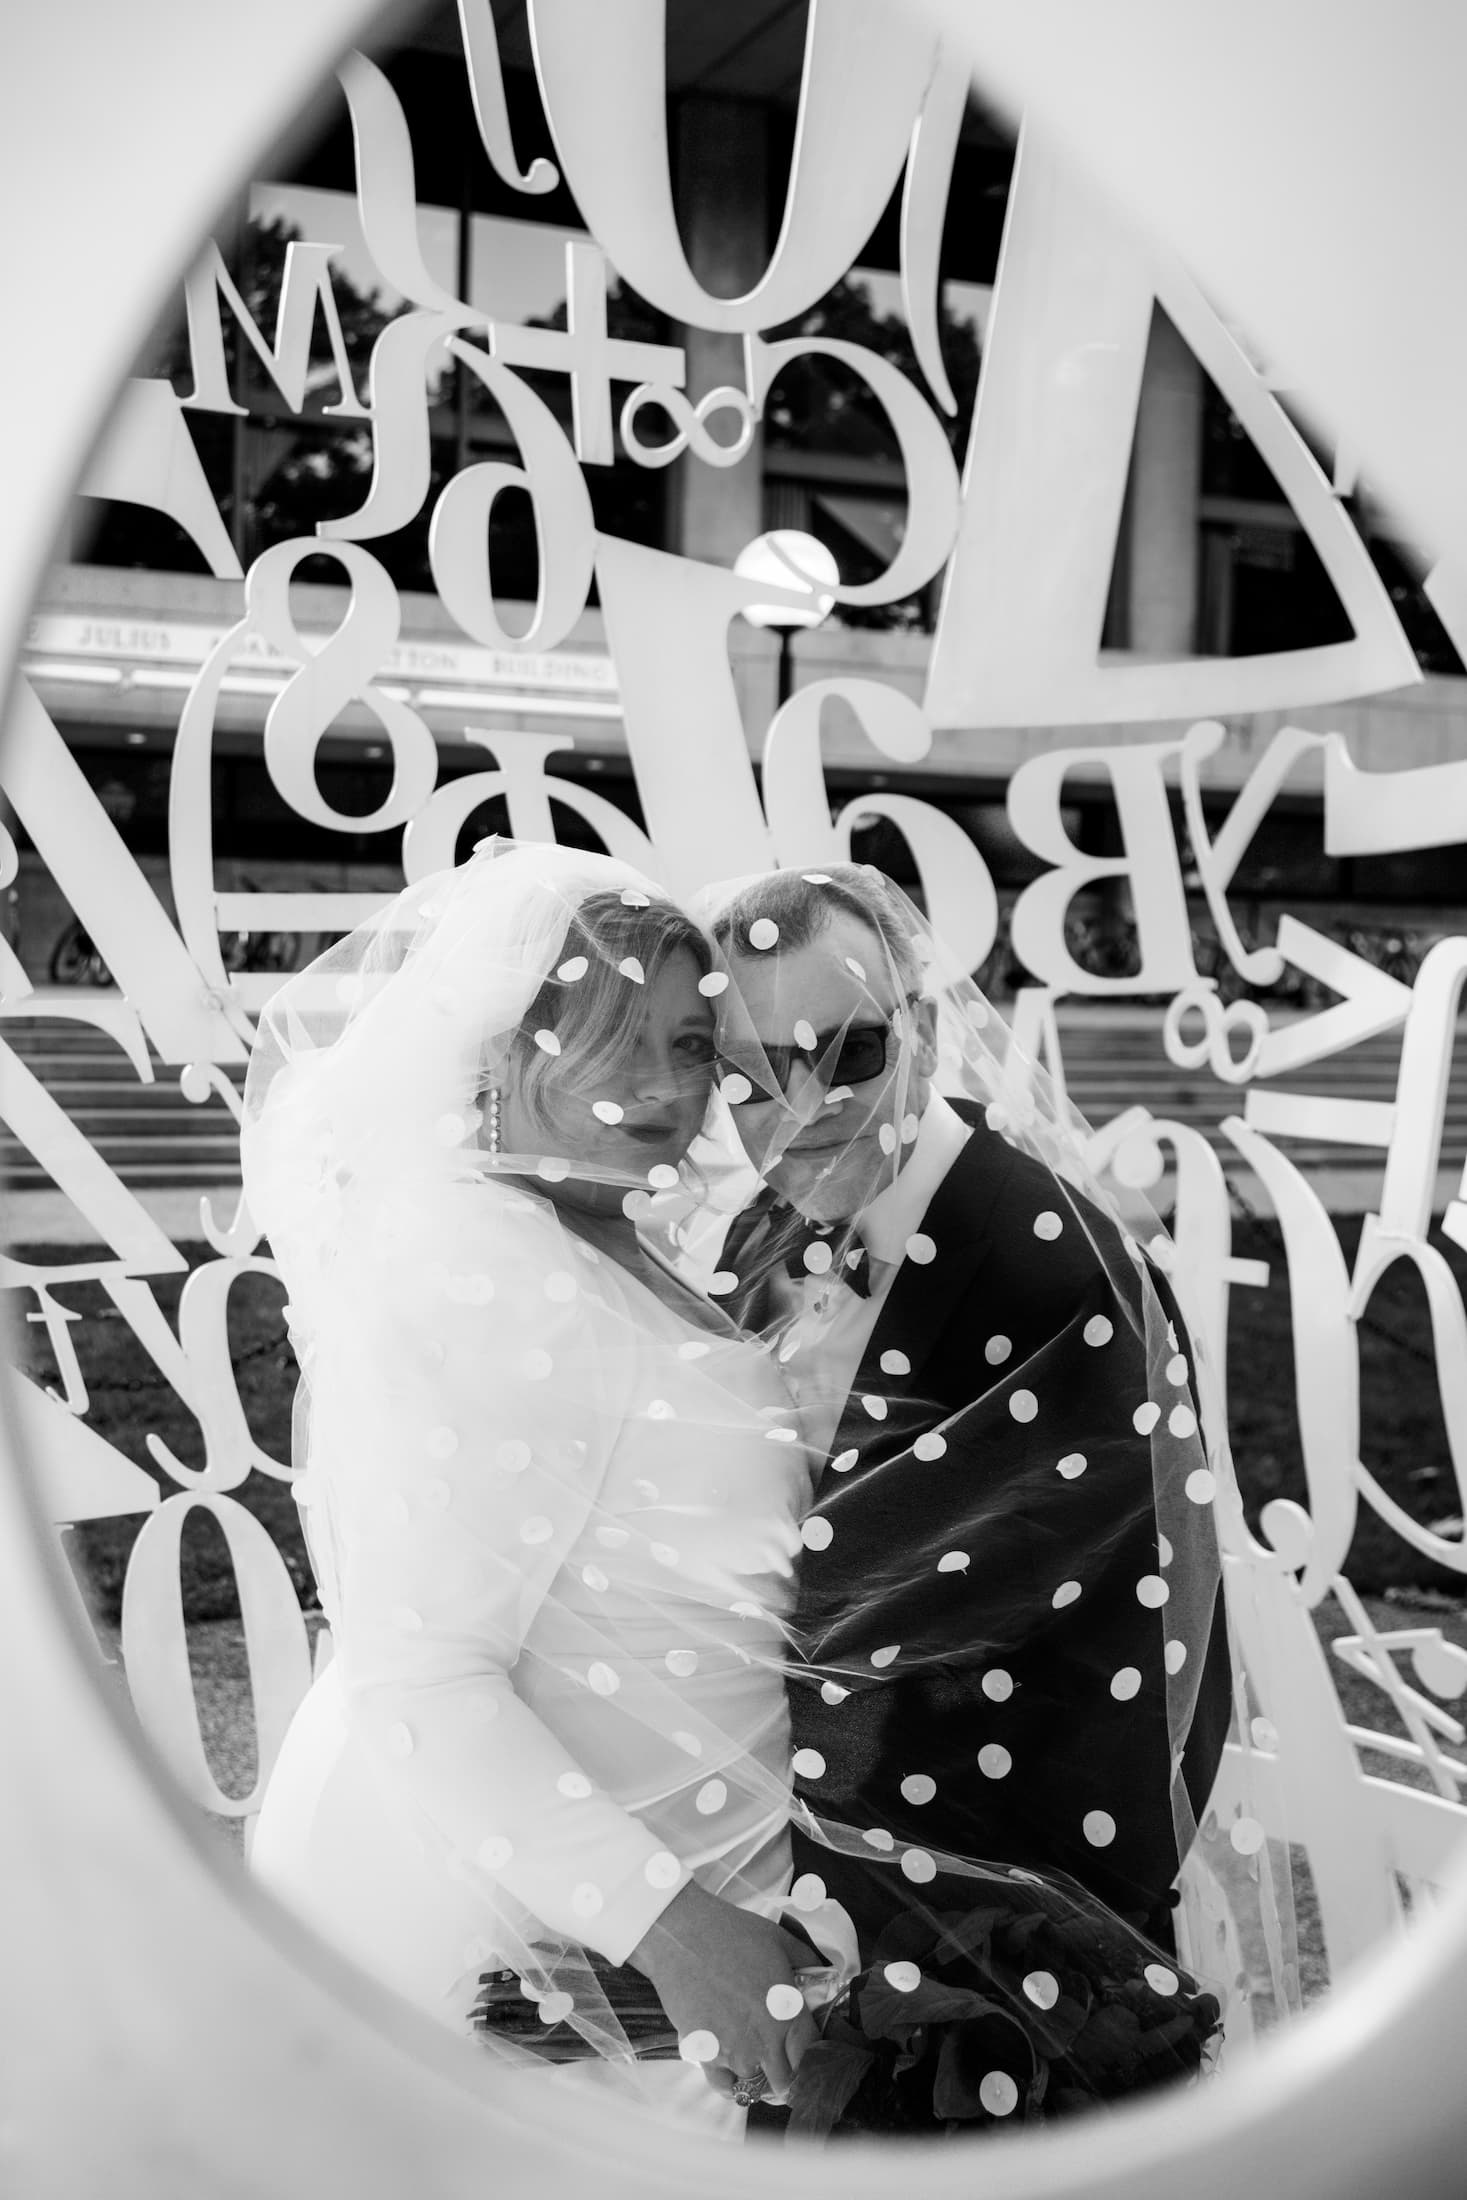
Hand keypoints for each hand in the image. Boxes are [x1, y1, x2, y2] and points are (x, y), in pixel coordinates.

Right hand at [628, 1880, 817, 2101]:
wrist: (683, 1936)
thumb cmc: (732, 1933)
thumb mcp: (780, 1938)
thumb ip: (807, 1961)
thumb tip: (823, 1973)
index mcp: (787, 2012)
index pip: (811, 2056)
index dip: (813, 2060)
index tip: (807, 2058)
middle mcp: (765, 2040)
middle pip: (787, 2083)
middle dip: (789, 2081)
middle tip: (784, 2070)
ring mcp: (735, 2052)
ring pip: (756, 2086)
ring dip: (758, 2079)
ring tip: (756, 2062)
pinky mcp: (706, 2054)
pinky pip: (725, 2088)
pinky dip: (732, 2086)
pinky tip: (734, 2073)